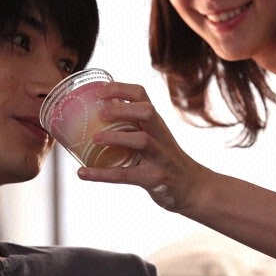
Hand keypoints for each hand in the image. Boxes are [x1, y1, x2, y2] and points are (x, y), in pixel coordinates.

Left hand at [76, 81, 211, 212]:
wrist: (192, 186)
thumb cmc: (165, 159)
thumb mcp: (154, 137)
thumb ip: (132, 126)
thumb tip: (97, 113)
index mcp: (155, 122)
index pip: (141, 95)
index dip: (119, 89)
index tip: (98, 92)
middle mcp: (160, 135)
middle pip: (147, 111)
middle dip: (122, 109)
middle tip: (100, 114)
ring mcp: (159, 157)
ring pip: (142, 141)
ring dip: (116, 137)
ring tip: (95, 140)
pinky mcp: (154, 178)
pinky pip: (126, 175)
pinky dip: (102, 174)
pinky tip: (83, 173)